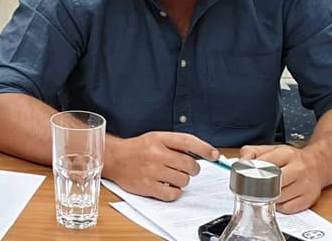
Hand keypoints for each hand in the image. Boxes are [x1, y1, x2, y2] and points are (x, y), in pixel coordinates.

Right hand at [104, 131, 218, 201]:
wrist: (116, 158)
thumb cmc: (139, 148)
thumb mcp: (157, 137)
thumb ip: (176, 143)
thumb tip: (202, 152)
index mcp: (160, 138)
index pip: (188, 141)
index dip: (204, 148)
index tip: (215, 155)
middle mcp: (157, 154)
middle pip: (189, 164)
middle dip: (193, 168)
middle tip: (188, 168)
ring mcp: (152, 171)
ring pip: (183, 180)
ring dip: (183, 180)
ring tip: (173, 176)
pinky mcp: (148, 187)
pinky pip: (172, 194)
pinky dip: (174, 192)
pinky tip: (167, 185)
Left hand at [239, 144, 324, 213]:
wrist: (317, 164)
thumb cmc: (292, 158)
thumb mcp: (272, 149)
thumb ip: (253, 152)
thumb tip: (241, 161)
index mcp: (287, 154)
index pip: (265, 164)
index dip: (254, 172)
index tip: (246, 176)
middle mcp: (298, 168)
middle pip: (272, 182)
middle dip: (261, 187)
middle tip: (255, 188)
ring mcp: (304, 185)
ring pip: (279, 197)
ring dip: (270, 197)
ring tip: (269, 191)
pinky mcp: (308, 199)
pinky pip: (287, 209)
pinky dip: (280, 206)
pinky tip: (280, 198)